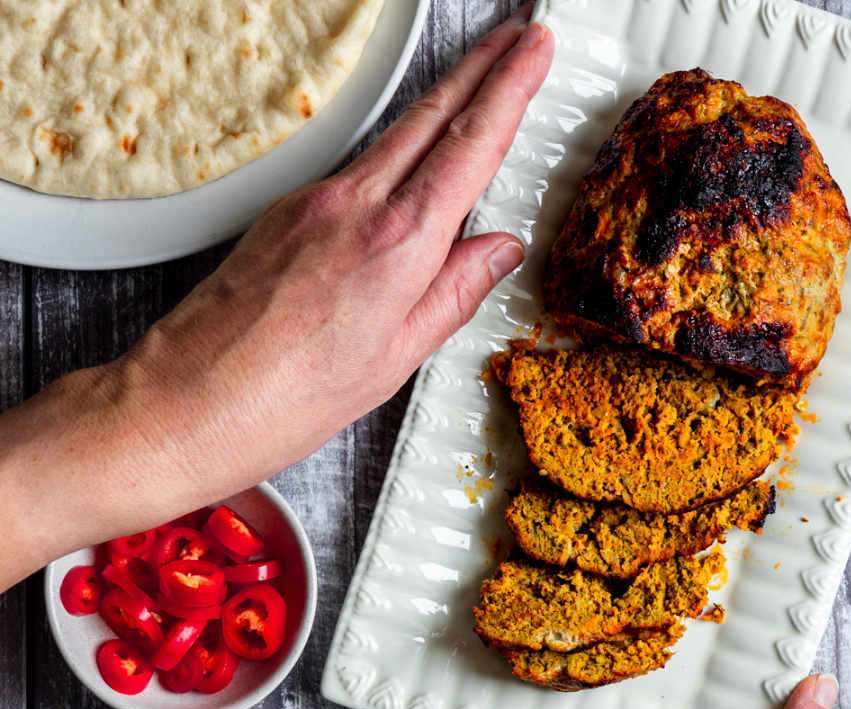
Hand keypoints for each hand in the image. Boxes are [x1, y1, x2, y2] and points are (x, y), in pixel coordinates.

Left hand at [0, 5, 552, 590]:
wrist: (186, 402)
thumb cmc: (286, 398)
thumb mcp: (397, 358)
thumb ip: (454, 293)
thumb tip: (498, 251)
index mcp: (397, 245)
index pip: (470, 146)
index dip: (510, 88)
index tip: (535, 50)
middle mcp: (353, 206)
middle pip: (430, 116)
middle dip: (481, 66)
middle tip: (517, 36)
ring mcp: (311, 202)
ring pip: (393, 136)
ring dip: (440, 102)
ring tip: (476, 84)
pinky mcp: (282, 212)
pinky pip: (355, 170)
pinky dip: (394, 154)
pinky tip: (408, 165)